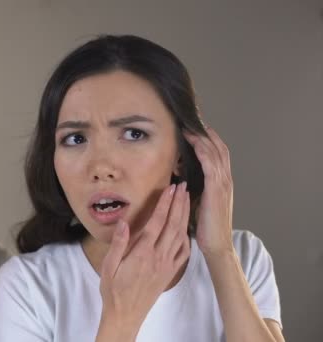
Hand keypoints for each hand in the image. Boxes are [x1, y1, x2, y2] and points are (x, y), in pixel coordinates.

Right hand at [96, 183, 189, 340]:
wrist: (126, 315)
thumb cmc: (113, 291)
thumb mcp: (108, 267)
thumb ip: (118, 244)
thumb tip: (124, 223)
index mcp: (142, 254)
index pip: (157, 223)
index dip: (165, 204)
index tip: (170, 189)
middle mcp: (158, 258)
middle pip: (173, 225)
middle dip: (179, 204)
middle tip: (183, 187)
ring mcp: (167, 266)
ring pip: (180, 236)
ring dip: (185, 216)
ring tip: (187, 200)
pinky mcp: (170, 273)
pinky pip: (183, 252)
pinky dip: (187, 237)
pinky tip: (187, 228)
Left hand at [184, 127, 233, 254]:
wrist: (217, 245)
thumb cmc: (206, 226)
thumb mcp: (200, 202)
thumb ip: (194, 188)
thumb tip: (179, 177)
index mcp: (222, 182)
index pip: (218, 153)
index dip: (209, 139)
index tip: (195, 128)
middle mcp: (225, 179)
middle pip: (219, 147)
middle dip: (206, 133)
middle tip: (191, 120)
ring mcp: (223, 183)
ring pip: (215, 151)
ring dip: (202, 137)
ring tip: (189, 126)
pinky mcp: (216, 189)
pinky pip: (210, 163)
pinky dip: (202, 149)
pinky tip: (193, 141)